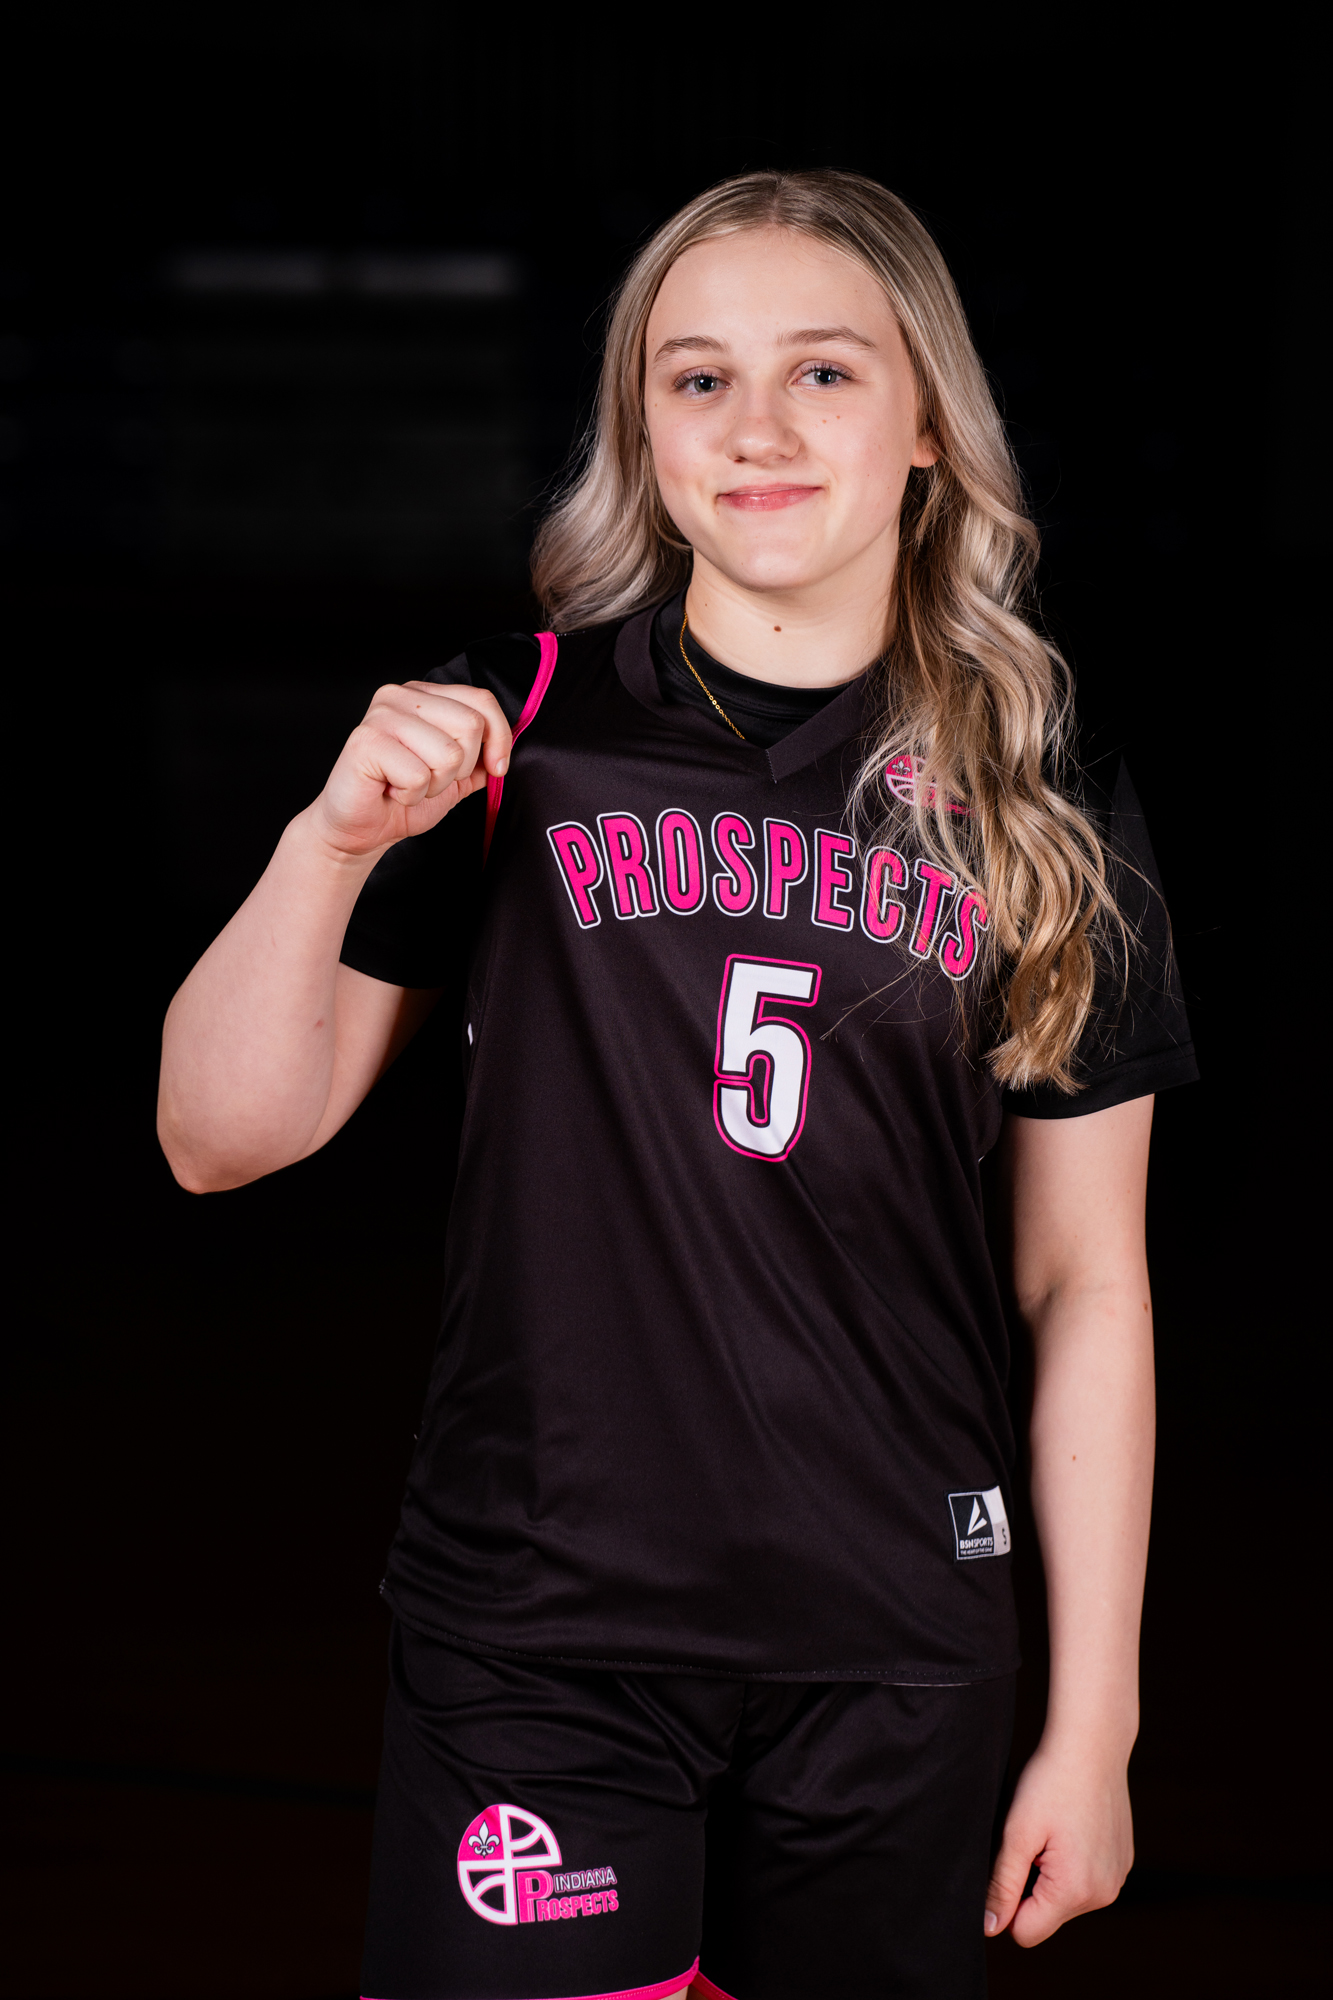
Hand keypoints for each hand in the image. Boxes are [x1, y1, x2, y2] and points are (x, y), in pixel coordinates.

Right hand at [310, 682, 511, 856]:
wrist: (360, 830)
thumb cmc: (402, 797)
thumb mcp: (455, 776)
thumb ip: (481, 758)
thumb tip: (505, 749)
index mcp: (424, 695)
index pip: (481, 700)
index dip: (499, 739)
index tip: (496, 769)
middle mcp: (400, 696)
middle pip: (471, 725)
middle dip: (461, 768)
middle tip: (431, 779)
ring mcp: (381, 715)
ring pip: (448, 753)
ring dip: (435, 785)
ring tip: (408, 785)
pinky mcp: (366, 741)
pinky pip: (419, 775)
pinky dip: (411, 795)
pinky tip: (391, 791)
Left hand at [984, 1737, 1133, 1946]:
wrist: (1092, 1744)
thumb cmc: (1050, 1783)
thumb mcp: (1017, 1832)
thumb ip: (1002, 1885)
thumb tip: (990, 1928)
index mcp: (1076, 1890)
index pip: (1026, 1932)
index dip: (1006, 1904)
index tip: (1007, 1864)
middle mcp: (1104, 1894)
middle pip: (1047, 1915)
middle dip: (1030, 1886)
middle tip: (1031, 1839)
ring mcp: (1118, 1878)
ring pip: (1067, 1898)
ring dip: (1051, 1874)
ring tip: (1052, 1829)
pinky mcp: (1123, 1862)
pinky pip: (1087, 1879)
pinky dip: (1073, 1862)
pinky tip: (1071, 1825)